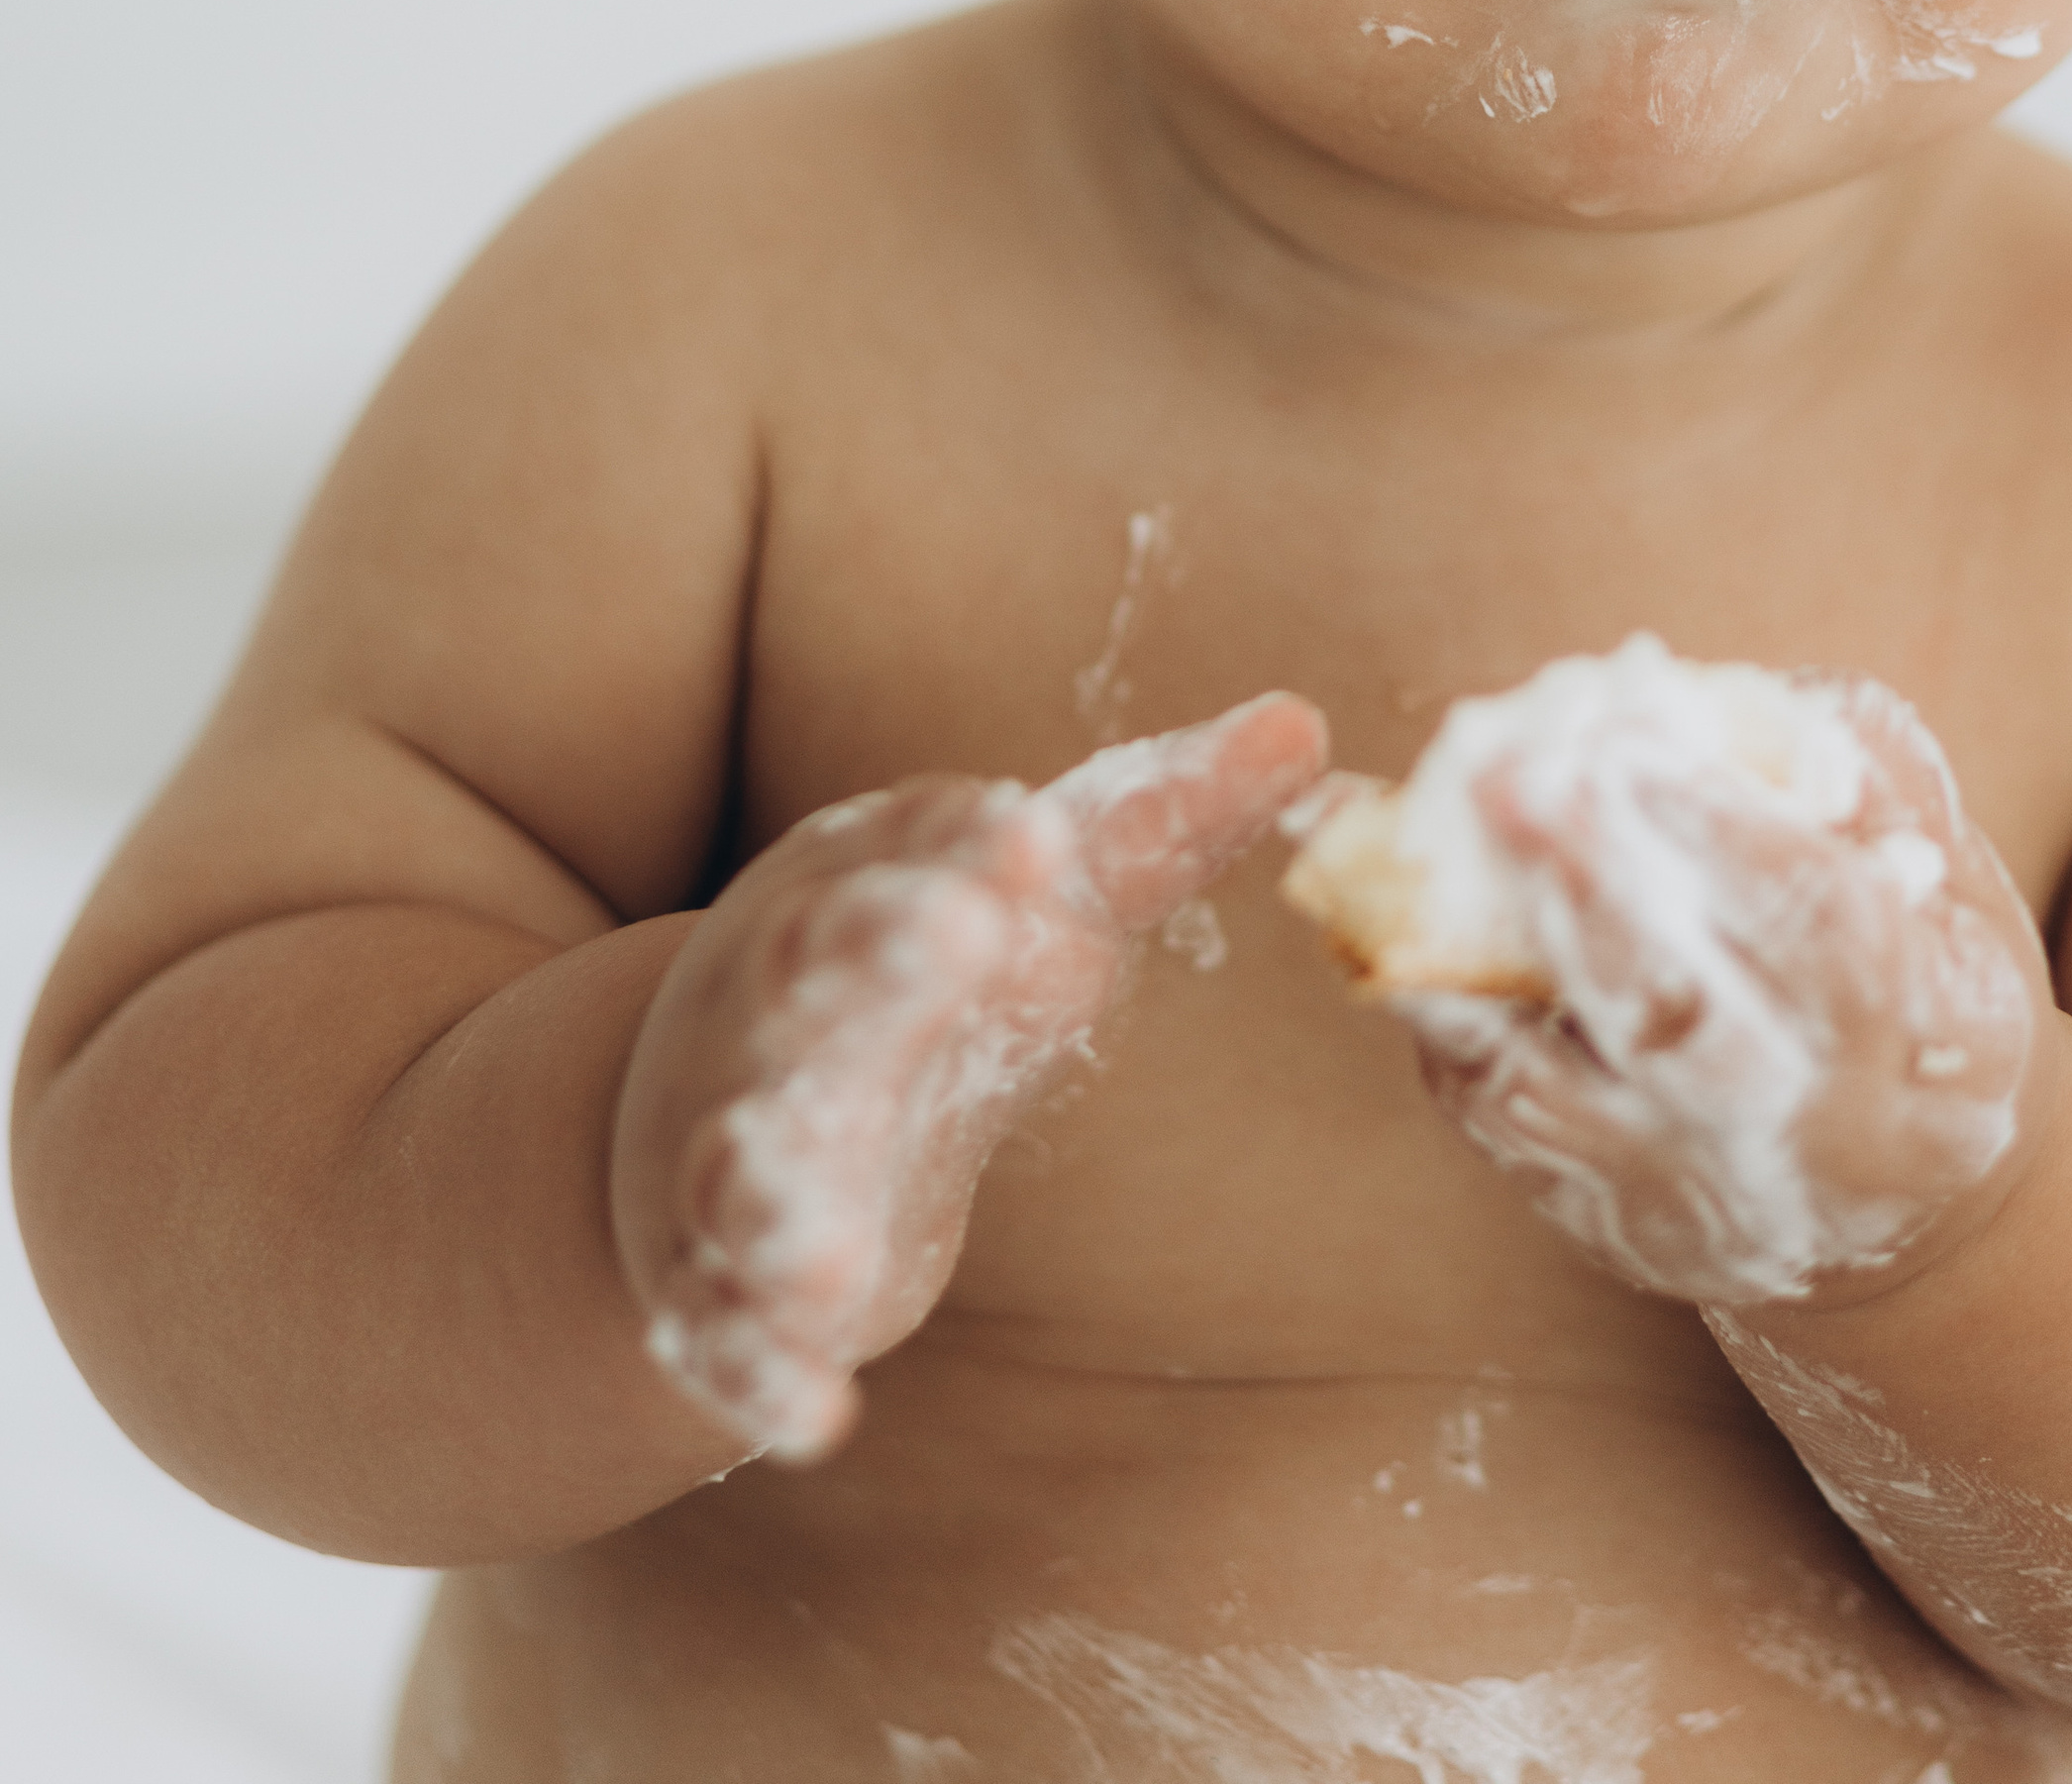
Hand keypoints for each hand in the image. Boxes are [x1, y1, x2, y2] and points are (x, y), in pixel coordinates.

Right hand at [612, 691, 1325, 1459]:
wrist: (699, 1103)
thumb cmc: (914, 971)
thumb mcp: (1027, 893)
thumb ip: (1161, 818)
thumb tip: (1305, 717)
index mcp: (856, 896)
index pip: (907, 848)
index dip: (970, 842)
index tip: (1041, 834)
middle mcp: (779, 1011)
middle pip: (814, 974)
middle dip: (880, 954)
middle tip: (960, 936)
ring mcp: (732, 1152)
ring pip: (744, 1172)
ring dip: (785, 1208)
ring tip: (831, 1257)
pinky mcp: (718, 1292)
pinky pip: (727, 1340)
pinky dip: (762, 1376)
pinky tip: (819, 1421)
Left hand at [1394, 677, 2046, 1307]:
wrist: (1905, 1211)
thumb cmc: (1917, 986)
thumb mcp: (1950, 884)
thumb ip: (1861, 775)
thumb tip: (1728, 697)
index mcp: (1941, 1032)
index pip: (1823, 926)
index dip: (1719, 825)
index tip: (1629, 731)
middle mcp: (1818, 1131)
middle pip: (1684, 1017)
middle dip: (1587, 886)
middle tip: (1505, 773)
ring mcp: (1702, 1188)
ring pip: (1570, 1086)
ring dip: (1490, 954)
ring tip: (1441, 843)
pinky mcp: (1609, 1216)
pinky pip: (1504, 1123)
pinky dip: (1448, 1025)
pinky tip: (1410, 931)